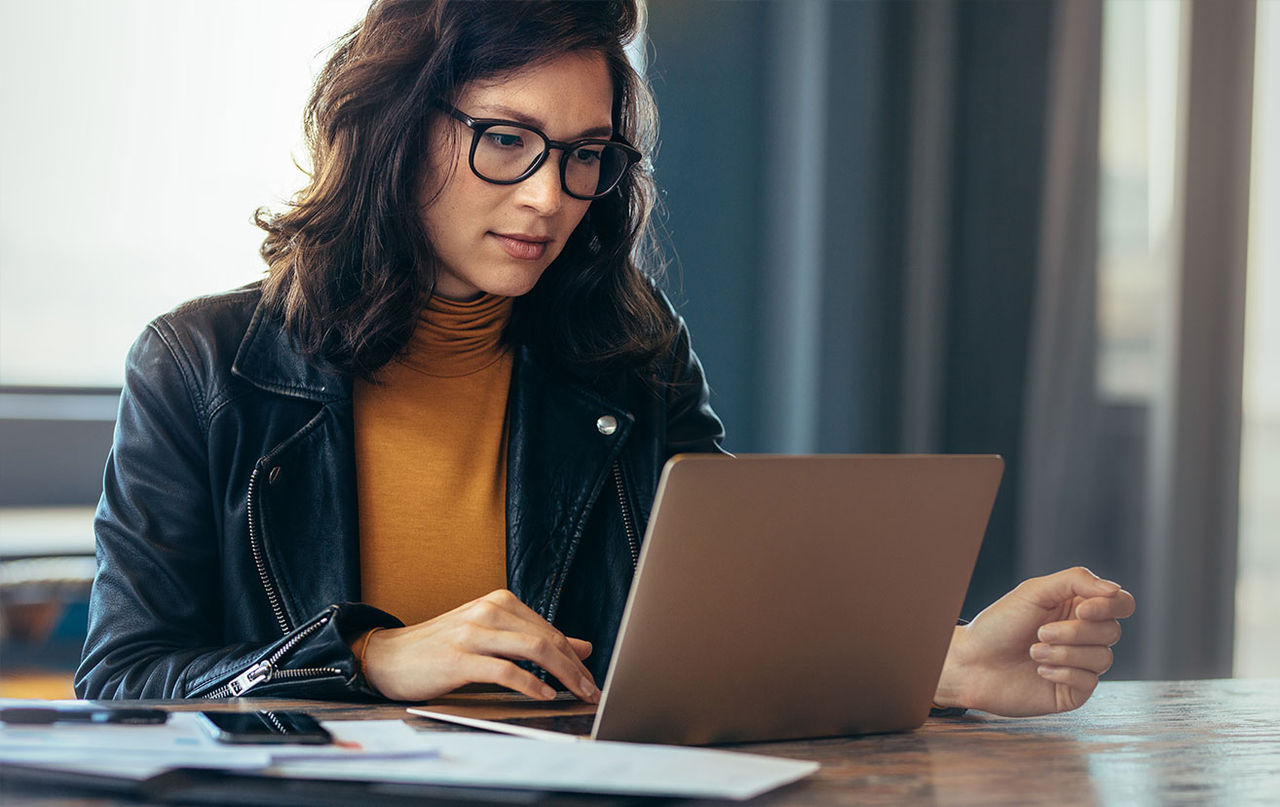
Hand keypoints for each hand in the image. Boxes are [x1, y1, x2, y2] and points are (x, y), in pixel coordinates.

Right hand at [359, 589, 599, 703]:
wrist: (388, 656)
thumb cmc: (441, 648)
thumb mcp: (491, 636)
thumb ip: (533, 639)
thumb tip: (582, 647)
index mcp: (499, 602)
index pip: (550, 630)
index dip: (575, 657)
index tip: (591, 678)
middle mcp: (489, 610)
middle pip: (547, 638)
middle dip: (576, 668)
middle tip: (592, 690)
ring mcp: (473, 632)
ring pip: (533, 650)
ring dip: (563, 675)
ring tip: (576, 694)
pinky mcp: (459, 658)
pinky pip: (505, 670)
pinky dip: (530, 684)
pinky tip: (544, 695)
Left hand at [933, 567, 1135, 715]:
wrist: (972, 662)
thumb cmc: (999, 624)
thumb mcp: (1034, 591)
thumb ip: (1076, 581)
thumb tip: (1115, 590)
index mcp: (1078, 608)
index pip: (1121, 603)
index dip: (1110, 606)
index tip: (1082, 610)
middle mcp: (1084, 636)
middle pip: (1112, 631)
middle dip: (1075, 632)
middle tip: (1040, 632)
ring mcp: (1081, 664)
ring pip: (1103, 657)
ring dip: (1065, 653)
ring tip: (1033, 651)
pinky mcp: (1073, 691)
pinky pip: (1089, 681)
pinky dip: (1063, 672)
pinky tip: (1039, 670)